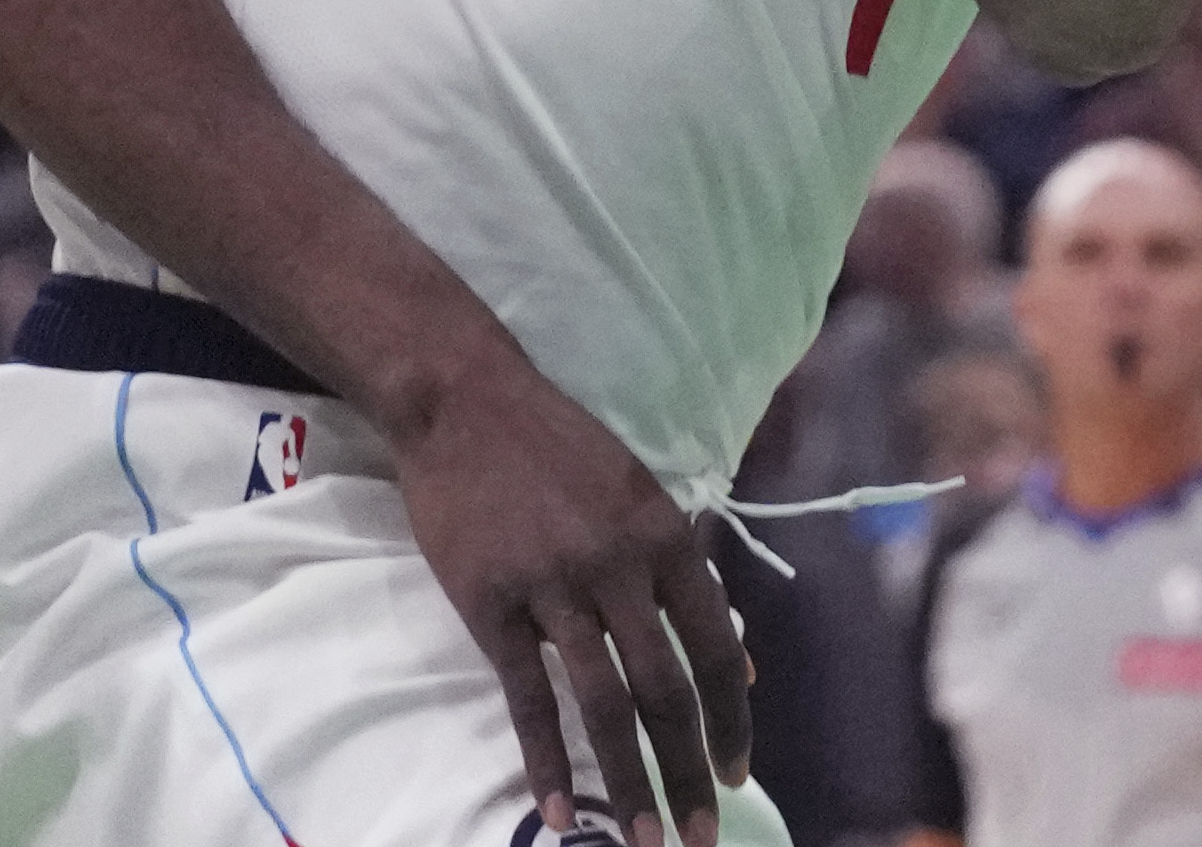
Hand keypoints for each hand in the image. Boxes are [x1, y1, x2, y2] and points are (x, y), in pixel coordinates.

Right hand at [404, 342, 746, 844]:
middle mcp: (616, 565)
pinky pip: (527, 697)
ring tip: (648, 840)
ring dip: (631, 782)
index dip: (731, 720)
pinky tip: (560, 810)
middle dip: (689, 771)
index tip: (738, 773)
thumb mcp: (640, 494)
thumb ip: (688, 577)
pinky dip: (546, 760)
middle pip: (665, 689)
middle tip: (703, 835)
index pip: (714, 648)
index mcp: (663, 536)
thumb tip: (741, 667)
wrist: (460, 397)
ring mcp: (551, 585)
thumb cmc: (556, 447)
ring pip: (604, 704)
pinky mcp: (490, 603)